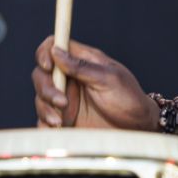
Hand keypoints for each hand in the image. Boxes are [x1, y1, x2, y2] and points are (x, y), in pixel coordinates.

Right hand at [31, 35, 158, 130]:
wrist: (137, 129)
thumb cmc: (129, 99)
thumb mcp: (109, 79)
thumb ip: (82, 67)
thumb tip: (56, 51)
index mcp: (81, 61)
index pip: (54, 46)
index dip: (45, 53)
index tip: (48, 66)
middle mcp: (70, 79)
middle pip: (41, 74)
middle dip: (46, 88)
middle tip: (62, 102)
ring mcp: (65, 99)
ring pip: (40, 98)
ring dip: (45, 109)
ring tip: (61, 122)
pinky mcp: (63, 119)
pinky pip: (44, 120)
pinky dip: (44, 125)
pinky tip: (56, 130)